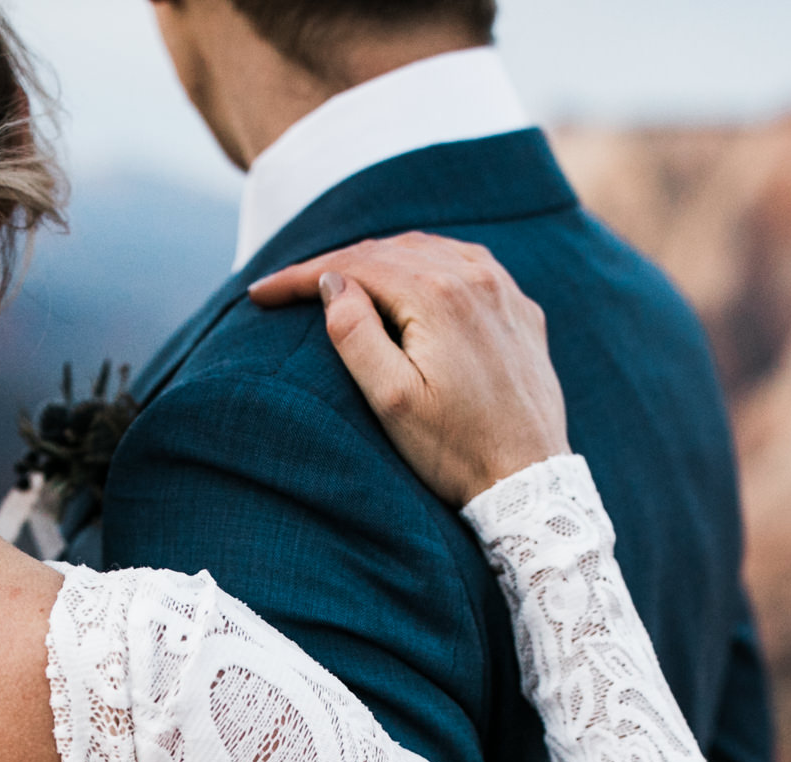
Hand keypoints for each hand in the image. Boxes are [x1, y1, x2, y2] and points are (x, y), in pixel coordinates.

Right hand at [250, 232, 569, 507]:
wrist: (529, 482)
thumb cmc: (455, 450)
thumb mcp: (391, 401)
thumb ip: (355, 334)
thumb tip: (332, 284)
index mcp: (439, 295)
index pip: (356, 265)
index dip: (301, 276)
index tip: (262, 294)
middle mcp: (477, 278)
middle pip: (390, 251)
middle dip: (335, 265)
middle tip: (291, 288)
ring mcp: (505, 291)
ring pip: (428, 251)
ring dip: (379, 261)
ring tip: (339, 280)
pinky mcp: (521, 311)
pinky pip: (466, 266)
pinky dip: (425, 266)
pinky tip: (408, 283)